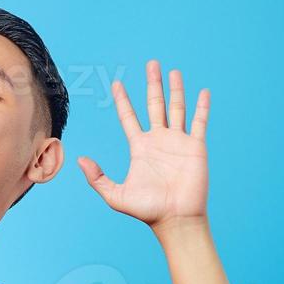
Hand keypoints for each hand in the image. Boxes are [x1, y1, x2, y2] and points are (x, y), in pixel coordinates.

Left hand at [77, 61, 210, 231]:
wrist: (175, 219)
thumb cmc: (147, 210)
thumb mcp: (115, 195)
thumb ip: (97, 178)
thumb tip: (81, 160)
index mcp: (140, 147)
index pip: (129, 117)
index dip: (123, 100)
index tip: (117, 84)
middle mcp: (159, 140)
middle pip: (154, 105)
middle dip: (153, 84)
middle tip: (151, 64)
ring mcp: (178, 142)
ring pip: (177, 108)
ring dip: (175, 89)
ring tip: (173, 71)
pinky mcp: (195, 146)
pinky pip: (199, 122)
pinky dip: (202, 106)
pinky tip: (203, 91)